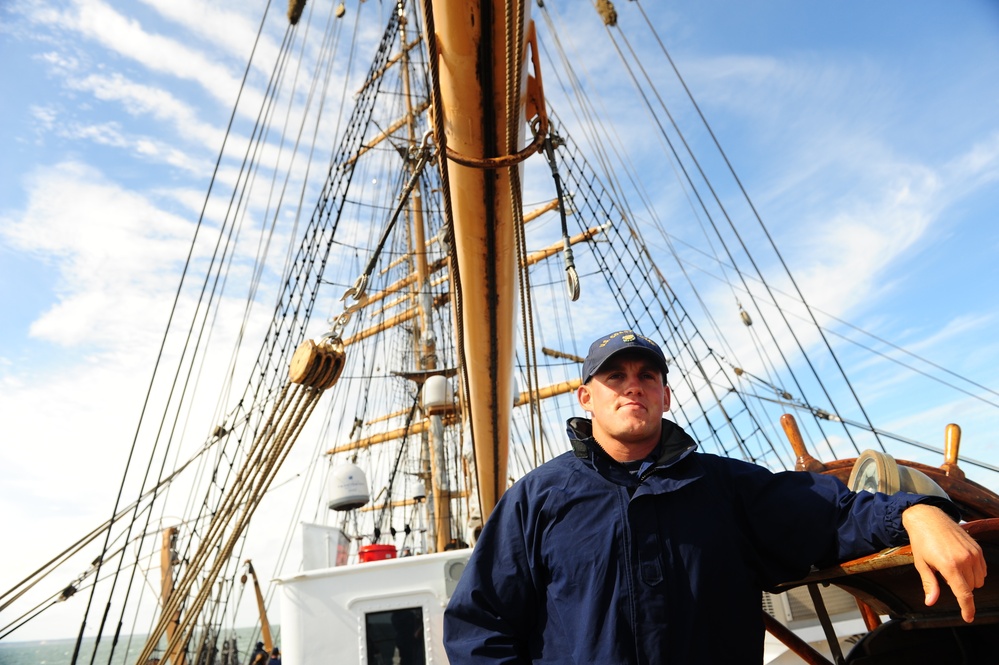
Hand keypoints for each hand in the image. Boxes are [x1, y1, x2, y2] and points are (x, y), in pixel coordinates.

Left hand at [902, 503, 985, 621]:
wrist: (928, 517)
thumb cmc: (921, 541)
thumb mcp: (921, 564)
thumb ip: (930, 584)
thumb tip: (930, 602)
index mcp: (950, 566)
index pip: (964, 594)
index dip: (967, 608)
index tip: (968, 617)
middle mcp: (965, 560)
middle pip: (971, 588)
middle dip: (959, 586)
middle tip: (943, 572)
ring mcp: (973, 553)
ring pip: (978, 580)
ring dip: (967, 579)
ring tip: (950, 565)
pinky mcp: (978, 548)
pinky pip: (982, 569)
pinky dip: (974, 571)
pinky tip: (960, 562)